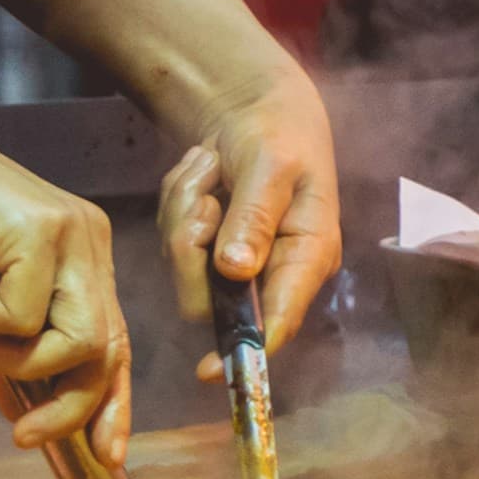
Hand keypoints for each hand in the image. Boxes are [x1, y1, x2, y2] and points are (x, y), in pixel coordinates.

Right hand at [0, 103, 135, 459]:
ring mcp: (71, 232)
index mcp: (84, 256)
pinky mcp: (39, 229)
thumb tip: (19, 411)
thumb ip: (4, 346)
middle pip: (108, 349)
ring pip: (77, 340)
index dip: (113, 400)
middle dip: (70, 407)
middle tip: (22, 435)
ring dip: (17, 360)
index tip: (105, 453)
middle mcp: (90, 242)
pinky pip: (20, 315)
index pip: (115, 340)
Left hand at [161, 71, 343, 371]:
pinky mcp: (207, 249)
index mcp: (307, 256)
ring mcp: (235, 263)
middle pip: (212, 299)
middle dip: (192, 245)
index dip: (248, 350)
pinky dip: (177, 201)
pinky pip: (171, 241)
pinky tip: (202, 174)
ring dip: (184, 212)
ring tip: (208, 169)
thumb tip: (237, 270)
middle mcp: (271, 271)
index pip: (280, 319)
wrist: (255, 106)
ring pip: (184, 268)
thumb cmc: (280, 132)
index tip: (211, 371)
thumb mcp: (272, 164)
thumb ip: (255, 216)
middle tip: (204, 196)